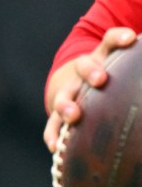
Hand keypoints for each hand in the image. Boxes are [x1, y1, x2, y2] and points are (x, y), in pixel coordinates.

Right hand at [46, 28, 135, 151]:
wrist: (82, 86)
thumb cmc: (120, 79)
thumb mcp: (133, 70)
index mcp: (106, 57)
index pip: (110, 41)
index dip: (119, 38)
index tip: (131, 39)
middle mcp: (85, 72)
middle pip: (84, 66)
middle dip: (91, 72)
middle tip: (102, 80)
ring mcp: (71, 92)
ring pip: (64, 95)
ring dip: (67, 104)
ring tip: (75, 116)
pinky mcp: (60, 114)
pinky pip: (53, 125)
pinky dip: (54, 134)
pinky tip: (56, 147)